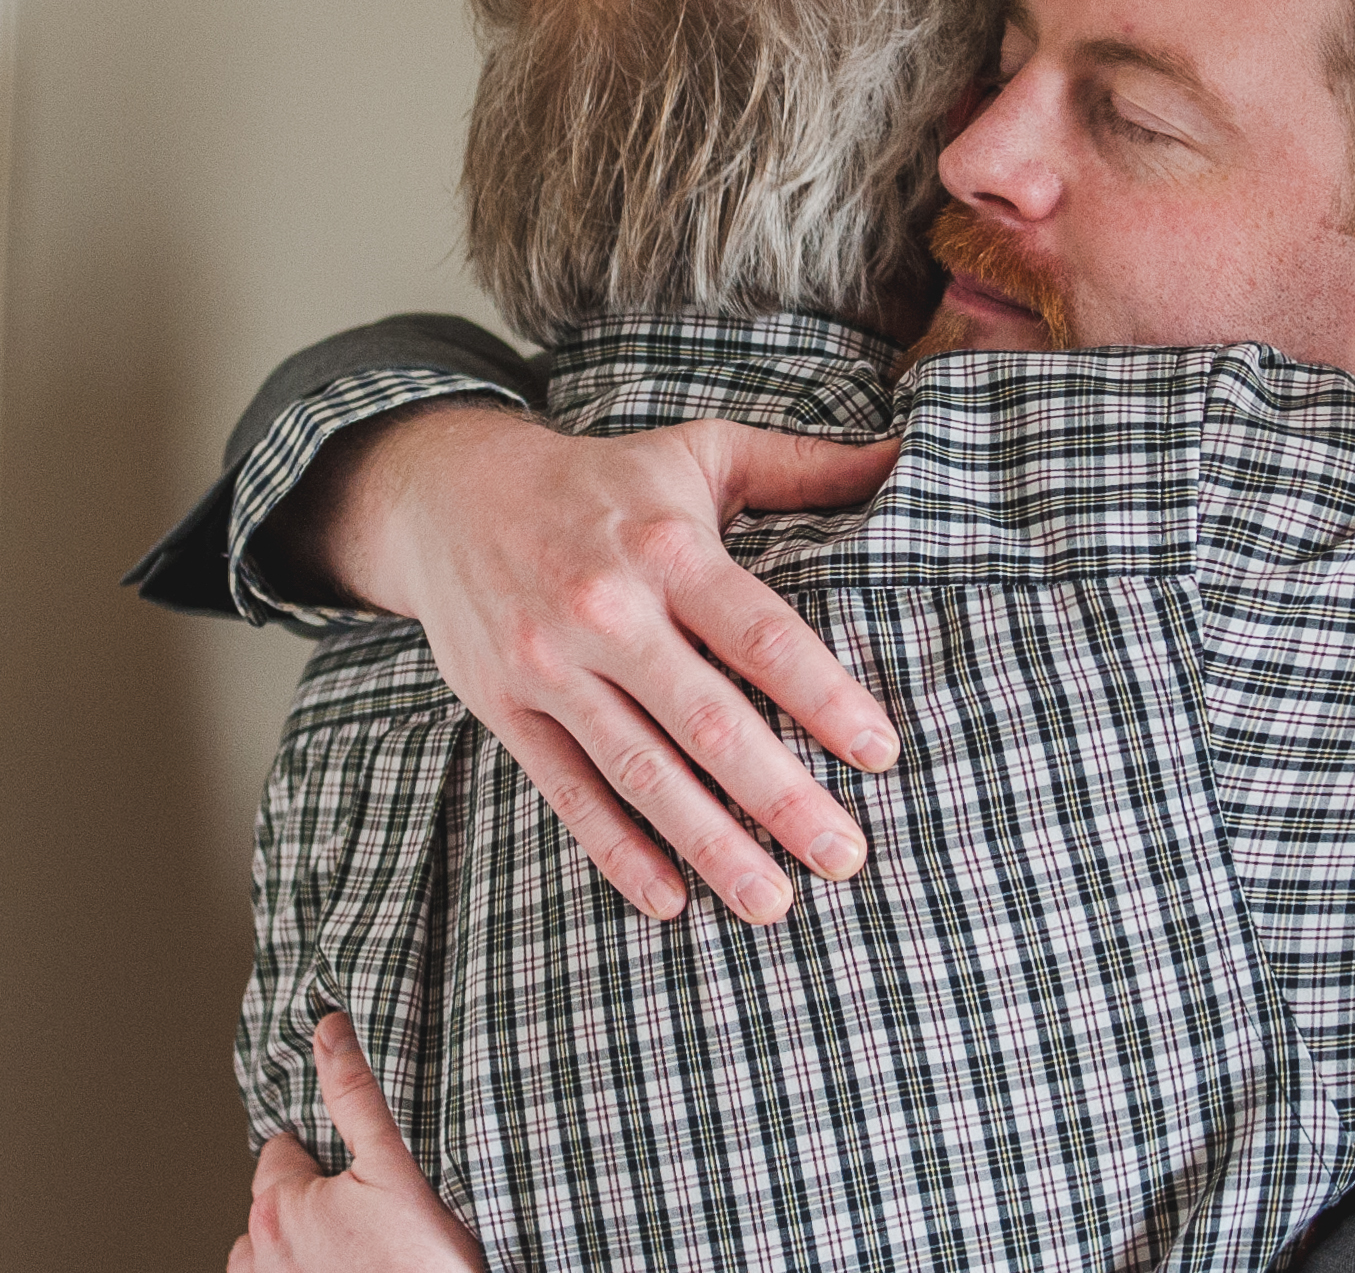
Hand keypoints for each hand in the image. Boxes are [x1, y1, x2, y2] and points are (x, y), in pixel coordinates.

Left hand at [229, 1012, 483, 1272]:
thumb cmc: (423, 1261)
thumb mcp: (397, 1164)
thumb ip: (356, 1096)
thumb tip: (329, 1031)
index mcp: (279, 1209)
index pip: (280, 1153)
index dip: (321, 1153)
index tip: (354, 1168)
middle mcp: (258, 1259)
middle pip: (272, 1208)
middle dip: (308, 1203)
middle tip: (364, 1211)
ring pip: (269, 1257)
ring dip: (299, 1250)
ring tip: (358, 1250)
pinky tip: (351, 1270)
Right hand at [293, 404, 901, 923]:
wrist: (450, 492)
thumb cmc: (606, 481)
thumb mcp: (701, 452)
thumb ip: (804, 466)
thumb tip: (904, 456)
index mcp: (668, 548)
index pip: (759, 634)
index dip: (823, 697)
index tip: (880, 754)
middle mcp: (608, 609)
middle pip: (708, 721)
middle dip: (781, 797)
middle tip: (845, 856)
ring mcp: (550, 664)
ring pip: (641, 771)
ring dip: (710, 845)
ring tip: (773, 903)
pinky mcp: (505, 707)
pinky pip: (568, 791)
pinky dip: (618, 851)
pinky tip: (670, 901)